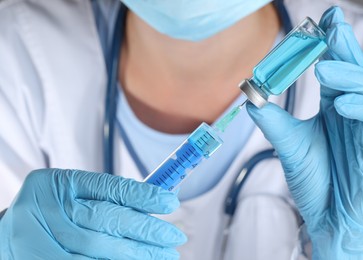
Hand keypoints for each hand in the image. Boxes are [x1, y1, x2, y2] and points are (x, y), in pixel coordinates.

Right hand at [0, 169, 185, 258]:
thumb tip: (154, 204)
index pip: (108, 188)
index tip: (170, 202)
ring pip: (95, 249)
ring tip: (163, 256)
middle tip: (174, 237)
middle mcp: (48, 209)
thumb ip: (108, 197)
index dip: (142, 195)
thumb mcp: (74, 194)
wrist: (8, 233)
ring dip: (134, 254)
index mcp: (59, 183)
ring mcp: (39, 239)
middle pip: (104, 220)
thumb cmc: (53, 210)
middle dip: (145, 230)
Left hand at [247, 6, 362, 258]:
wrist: (327, 219)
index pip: (336, 68)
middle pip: (355, 71)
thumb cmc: (315, 181)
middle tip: (330, 25)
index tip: (320, 21)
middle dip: (345, 46)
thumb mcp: (289, 144)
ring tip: (324, 69)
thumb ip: (272, 120)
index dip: (331, 43)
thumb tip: (250, 96)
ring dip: (350, 76)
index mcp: (336, 107)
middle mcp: (355, 112)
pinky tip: (340, 104)